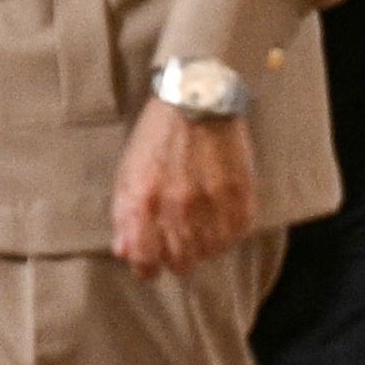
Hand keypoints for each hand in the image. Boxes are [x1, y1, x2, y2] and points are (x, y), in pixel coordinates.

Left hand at [113, 98, 259, 275]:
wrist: (197, 96)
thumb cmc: (159, 135)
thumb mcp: (129, 170)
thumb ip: (123, 214)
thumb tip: (124, 252)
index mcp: (144, 201)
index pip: (144, 260)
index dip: (147, 267)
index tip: (152, 264)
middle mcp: (177, 207)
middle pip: (181, 263)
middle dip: (177, 258)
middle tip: (179, 244)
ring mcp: (211, 202)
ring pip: (211, 253)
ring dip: (205, 246)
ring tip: (202, 227)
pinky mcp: (240, 195)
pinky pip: (237, 234)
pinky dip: (229, 232)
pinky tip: (220, 218)